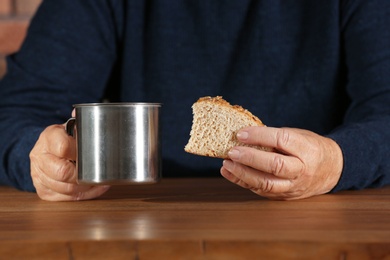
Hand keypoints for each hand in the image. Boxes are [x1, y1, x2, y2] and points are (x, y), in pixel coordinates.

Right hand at [29, 123, 109, 200]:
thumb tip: (79, 110)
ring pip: (66, 189)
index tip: (92, 153)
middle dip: (83, 174)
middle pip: (63, 173)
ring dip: (86, 187)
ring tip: (100, 180)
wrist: (44, 150)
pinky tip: (94, 188)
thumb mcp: (69, 127)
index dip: (79, 153)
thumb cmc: (63, 138)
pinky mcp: (43, 191)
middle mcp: (39, 157)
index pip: (63, 147)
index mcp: (48, 138)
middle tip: (98, 172)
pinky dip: (84, 195)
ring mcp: (39, 176)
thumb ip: (79, 122)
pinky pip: (66, 199)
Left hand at [220, 126, 342, 199]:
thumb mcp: (300, 136)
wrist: (332, 170)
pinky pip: (261, 191)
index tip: (240, 133)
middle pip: (275, 165)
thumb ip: (276, 137)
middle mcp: (302, 170)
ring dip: (243, 174)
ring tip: (227, 164)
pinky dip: (242, 182)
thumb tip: (245, 135)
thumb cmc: (311, 148)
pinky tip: (230, 173)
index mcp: (308, 149)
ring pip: (267, 184)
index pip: (282, 140)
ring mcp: (294, 186)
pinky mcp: (285, 196)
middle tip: (231, 151)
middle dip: (250, 158)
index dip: (259, 136)